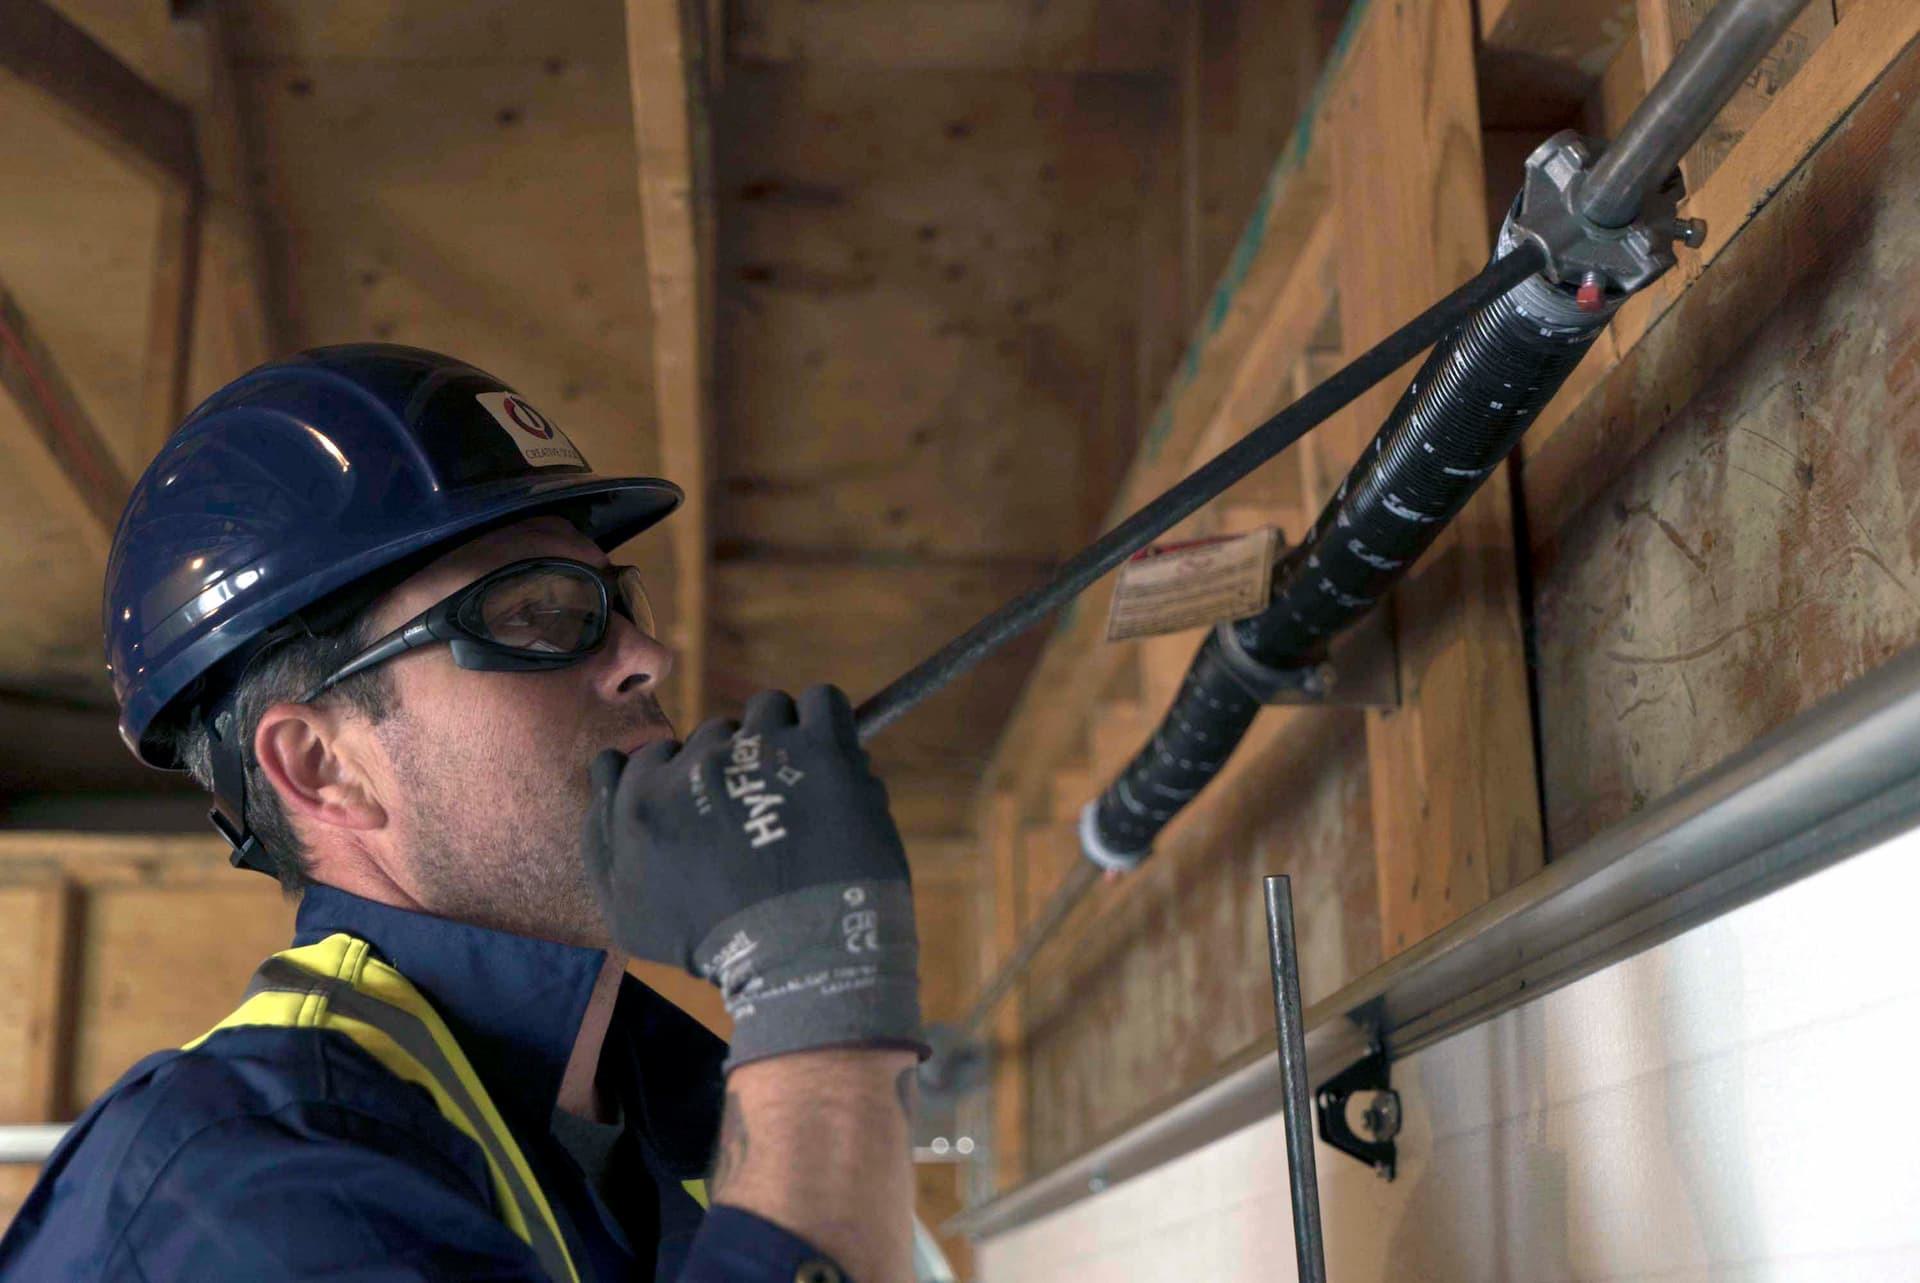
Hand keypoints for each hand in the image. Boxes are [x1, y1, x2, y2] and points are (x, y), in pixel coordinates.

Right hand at [583, 685, 923, 1068]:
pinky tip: (833, 760)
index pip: (654, 754)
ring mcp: (762, 747)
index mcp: (643, 796)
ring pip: (767, 710)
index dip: (685, 781)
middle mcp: (698, 762)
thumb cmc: (711, 945)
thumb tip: (607, 769)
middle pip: (714, 735)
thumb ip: (600, 837)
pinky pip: (822, 701)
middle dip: (736, 766)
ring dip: (782, 740)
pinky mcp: (822, 746)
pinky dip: (827, 723)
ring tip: (803, 788)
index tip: (713, 813)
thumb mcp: (626, 912)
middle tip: (764, 814)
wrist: (799, 954)